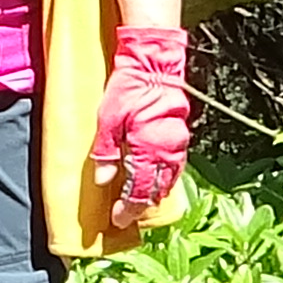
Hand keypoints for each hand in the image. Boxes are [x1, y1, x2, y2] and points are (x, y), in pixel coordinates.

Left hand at [92, 21, 193, 220]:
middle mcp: (167, 151)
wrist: (154, 63)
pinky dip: (165, 178)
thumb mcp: (108, 119)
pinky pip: (175, 166)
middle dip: (141, 206)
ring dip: (154, 193)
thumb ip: (106, 152)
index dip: (129, 209)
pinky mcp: (180, 136)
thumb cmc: (128, 88)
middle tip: (127, 215)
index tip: (118, 219)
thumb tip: (102, 180)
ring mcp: (177, 144)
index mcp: (148, 150)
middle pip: (156, 190)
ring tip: (140, 202)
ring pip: (169, 180)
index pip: (140, 190)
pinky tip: (155, 180)